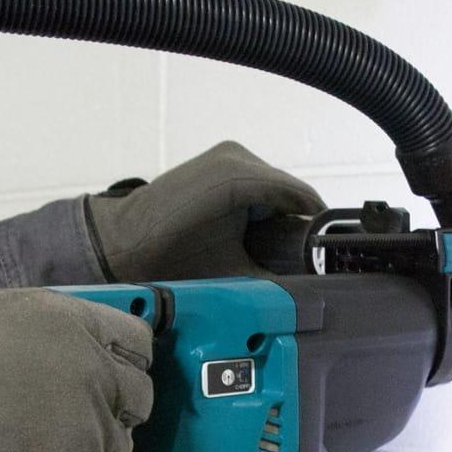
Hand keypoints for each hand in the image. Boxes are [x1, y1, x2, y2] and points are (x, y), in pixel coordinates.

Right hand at [0, 289, 152, 451]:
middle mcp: (95, 375)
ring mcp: (93, 434)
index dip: (124, 360)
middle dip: (112, 410)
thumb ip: (32, 330)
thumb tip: (54, 341)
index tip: (112, 374)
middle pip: (138, 398)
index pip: (136, 340)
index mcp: (69, 325)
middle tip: (69, 423)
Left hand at [85, 140, 324, 281]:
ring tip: (287, 248)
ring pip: (277, 185)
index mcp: (240, 178)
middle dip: (300, 222)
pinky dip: (266, 203)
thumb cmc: (169, 260)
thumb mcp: (228, 273)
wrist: (123, 242)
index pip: (301, 198)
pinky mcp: (222, 159)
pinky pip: (260, 180)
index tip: (327, 257)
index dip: (317, 227)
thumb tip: (309, 298)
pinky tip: (265, 229)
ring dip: (284, 213)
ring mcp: (229, 154)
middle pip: (291, 191)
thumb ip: (272, 280)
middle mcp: (237, 157)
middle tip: (308, 260)